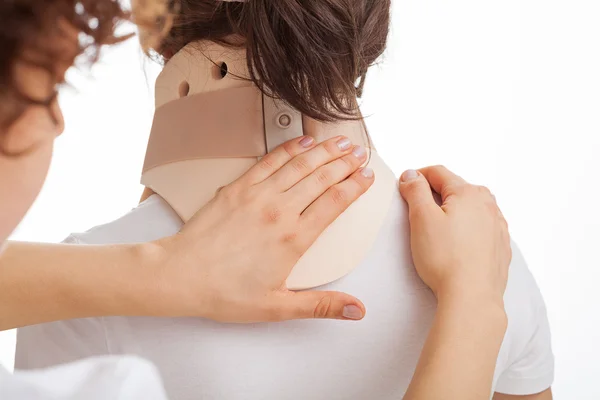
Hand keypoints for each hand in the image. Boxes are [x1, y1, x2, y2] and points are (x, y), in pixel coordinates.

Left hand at [151, 135, 372, 322]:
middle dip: (346, 162)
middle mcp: (280, 211)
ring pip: (300, 165)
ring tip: (340, 141)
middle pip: (323, 178)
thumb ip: (321, 304)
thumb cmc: (225, 292)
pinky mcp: (239, 187)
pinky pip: (269, 161)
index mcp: (294, 239)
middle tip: (361, 153)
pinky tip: (301, 142)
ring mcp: (258, 195)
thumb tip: (356, 309)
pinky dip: (288, 149)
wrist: (181, 275)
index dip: (356, 187)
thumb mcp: (277, 306)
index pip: (336, 203)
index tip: (368, 177)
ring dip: (323, 151)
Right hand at [398, 165, 510, 305]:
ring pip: (471, 208)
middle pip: (457, 188)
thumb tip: (412, 174)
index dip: (417, 176)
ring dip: (454, 210)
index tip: (404, 187)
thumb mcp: (421, 218)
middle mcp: (488, 205)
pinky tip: (457, 242)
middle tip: (418, 208)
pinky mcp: (500, 247)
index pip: (438, 173)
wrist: (472, 297)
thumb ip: (415, 190)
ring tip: (438, 226)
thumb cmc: (445, 258)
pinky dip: (468, 228)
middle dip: (436, 193)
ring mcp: (498, 226)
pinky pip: (482, 227)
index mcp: (468, 193)